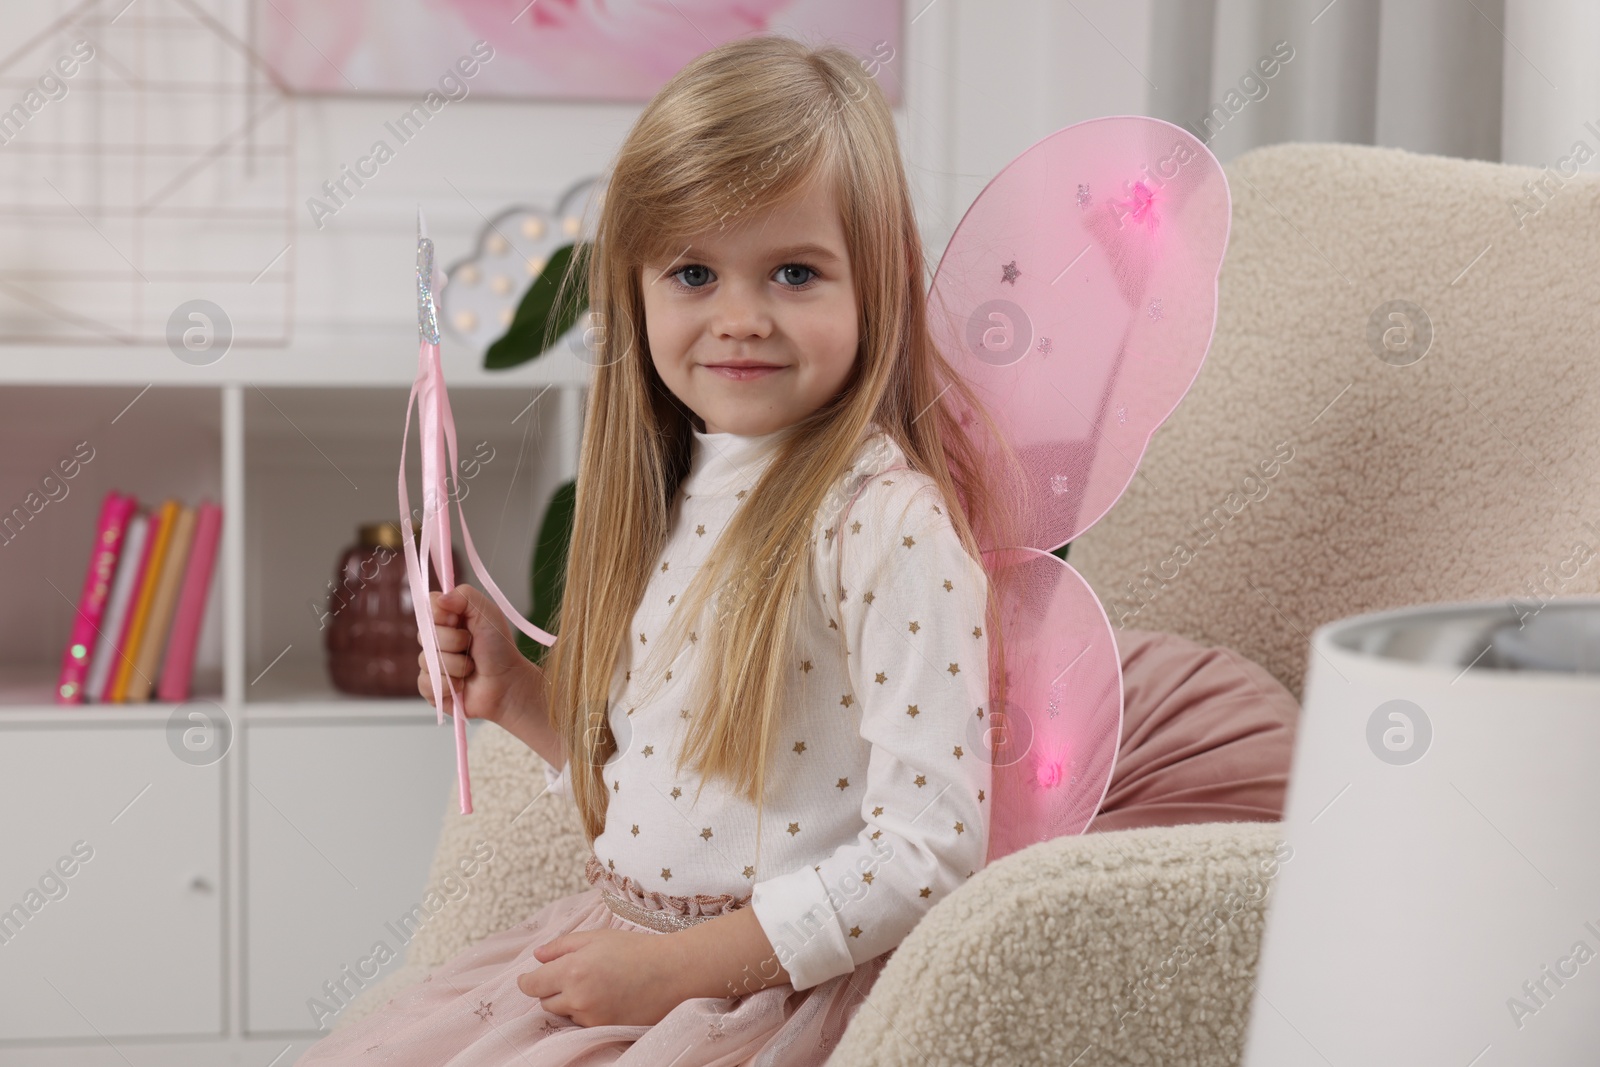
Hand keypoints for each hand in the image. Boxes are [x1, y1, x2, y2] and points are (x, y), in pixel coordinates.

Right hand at [417, 584, 538, 725]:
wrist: (508, 684)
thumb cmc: (500, 649)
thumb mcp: (488, 614)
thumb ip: (465, 596)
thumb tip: (440, 599)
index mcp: (449, 619)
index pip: (428, 608)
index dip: (440, 616)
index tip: (458, 621)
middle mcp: (438, 640)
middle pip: (424, 635)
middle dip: (453, 642)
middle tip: (471, 647)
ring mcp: (433, 664)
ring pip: (426, 660)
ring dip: (455, 665)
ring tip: (471, 668)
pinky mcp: (432, 687)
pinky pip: (425, 683)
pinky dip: (447, 684)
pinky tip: (462, 684)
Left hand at [517, 928, 688, 1026]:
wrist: (672, 973)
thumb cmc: (636, 950)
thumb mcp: (597, 938)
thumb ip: (562, 946)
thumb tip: (537, 957)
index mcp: (572, 970)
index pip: (532, 985)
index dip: (527, 981)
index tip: (528, 979)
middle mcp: (578, 998)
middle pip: (546, 1003)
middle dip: (552, 990)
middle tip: (573, 975)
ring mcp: (591, 1018)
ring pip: (566, 1015)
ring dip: (571, 1003)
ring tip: (596, 985)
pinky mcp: (604, 1029)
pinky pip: (584, 1024)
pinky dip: (588, 1013)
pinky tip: (607, 998)